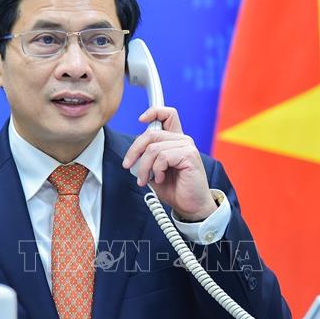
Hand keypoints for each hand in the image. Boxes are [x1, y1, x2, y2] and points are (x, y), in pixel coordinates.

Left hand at [122, 106, 216, 220]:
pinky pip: (162, 157)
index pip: (168, 114)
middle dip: (134, 150)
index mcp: (175, 140)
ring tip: (145, 180)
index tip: (141, 119)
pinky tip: (160, 179)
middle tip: (128, 166)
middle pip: (151, 133)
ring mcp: (187, 146)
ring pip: (153, 148)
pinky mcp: (189, 156)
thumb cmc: (176, 189)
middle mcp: (182, 140)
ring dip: (144, 167)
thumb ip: (146, 159)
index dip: (153, 112)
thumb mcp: (154, 171)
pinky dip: (156, 170)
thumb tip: (133, 156)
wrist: (191, 206)